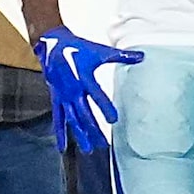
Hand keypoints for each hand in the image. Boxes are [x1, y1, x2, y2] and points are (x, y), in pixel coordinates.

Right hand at [34, 25, 142, 153]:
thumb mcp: (100, 51)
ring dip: (80, 134)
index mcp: (84, 78)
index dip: (105, 107)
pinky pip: (58, 118)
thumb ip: (121, 56)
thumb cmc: (78, 48)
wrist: (52, 44)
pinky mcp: (57, 99)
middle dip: (94, 129)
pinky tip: (63, 147)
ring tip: (88, 149)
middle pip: (85, 113)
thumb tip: (142, 57)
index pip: (97, 95)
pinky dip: (60, 133)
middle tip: (104, 144)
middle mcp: (73, 90)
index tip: (113, 119)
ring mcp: (64, 96)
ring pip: (72, 119)